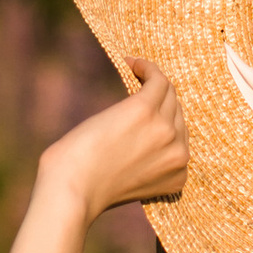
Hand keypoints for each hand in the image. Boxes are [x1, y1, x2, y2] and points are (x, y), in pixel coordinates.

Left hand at [0, 65, 188, 252]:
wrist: (72, 188)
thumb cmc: (89, 186)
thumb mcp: (132, 178)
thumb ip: (148, 160)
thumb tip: (144, 129)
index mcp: (179, 176)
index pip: (180, 137)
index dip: (164, 120)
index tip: (150, 109)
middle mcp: (179, 153)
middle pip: (176, 112)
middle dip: (160, 100)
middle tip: (141, 86)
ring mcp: (165, 130)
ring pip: (168, 93)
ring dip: (152, 79)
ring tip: (135, 69)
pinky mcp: (145, 110)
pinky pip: (157, 79)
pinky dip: (146, 68)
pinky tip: (132, 63)